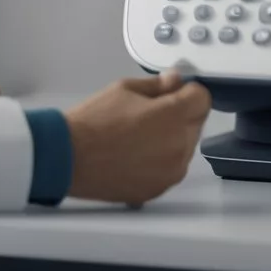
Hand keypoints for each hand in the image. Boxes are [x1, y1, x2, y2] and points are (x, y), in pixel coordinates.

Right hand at [63, 70, 211, 205]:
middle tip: (148, 114)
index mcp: (173, 115)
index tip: (175, 92)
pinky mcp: (158, 189)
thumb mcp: (124, 89)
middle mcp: (179, 146)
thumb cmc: (92, 122)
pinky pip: (169, 170)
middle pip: (195, 124)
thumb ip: (156, 85)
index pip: (202, 98)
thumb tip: (174, 81)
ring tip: (138, 137)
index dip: (188, 92)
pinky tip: (134, 155)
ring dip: (171, 140)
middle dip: (180, 116)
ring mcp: (170, 172)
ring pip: (184, 149)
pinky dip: (159, 162)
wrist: (69, 157)